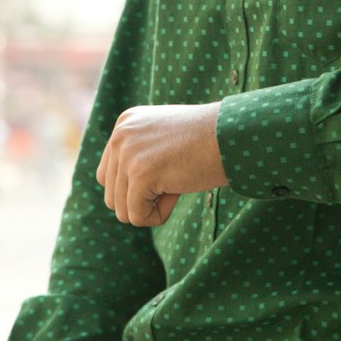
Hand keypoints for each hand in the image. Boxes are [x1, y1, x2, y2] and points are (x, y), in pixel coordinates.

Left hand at [96, 102, 226, 226]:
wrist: (232, 136)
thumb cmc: (208, 141)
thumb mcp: (164, 140)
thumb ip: (139, 156)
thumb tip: (119, 198)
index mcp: (124, 124)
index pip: (108, 175)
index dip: (137, 187)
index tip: (167, 171)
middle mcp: (120, 135)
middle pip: (112, 195)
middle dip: (143, 199)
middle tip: (174, 178)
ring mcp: (128, 154)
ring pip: (121, 210)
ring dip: (151, 207)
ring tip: (176, 183)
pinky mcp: (140, 174)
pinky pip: (137, 217)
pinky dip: (160, 215)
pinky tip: (178, 191)